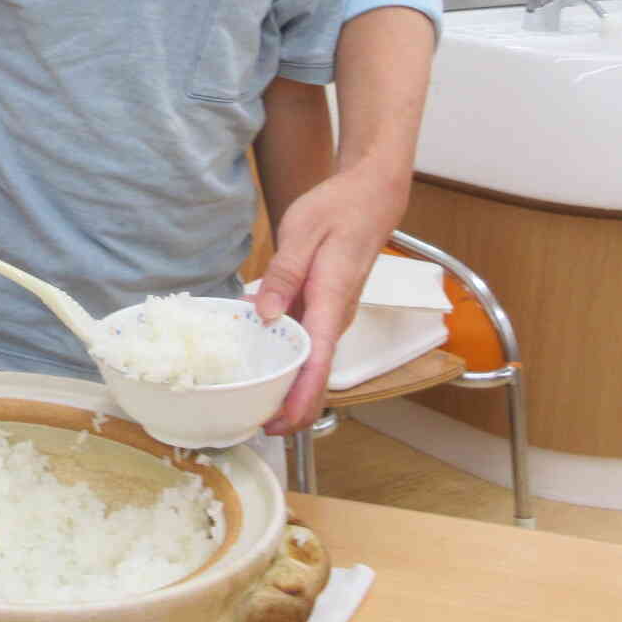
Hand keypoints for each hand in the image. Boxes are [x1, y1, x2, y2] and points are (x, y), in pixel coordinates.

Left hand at [252, 163, 408, 435]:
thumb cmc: (339, 209)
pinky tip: (257, 360)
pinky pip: (306, 344)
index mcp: (330, 302)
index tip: (277, 425)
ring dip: (286, 387)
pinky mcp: (325, 309)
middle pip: (315, 375)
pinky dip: (286, 360)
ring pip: (311, 363)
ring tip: (249, 403)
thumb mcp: (302, 232)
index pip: (318, 364)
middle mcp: (335, 317)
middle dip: (288, 406)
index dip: (298, 400)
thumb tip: (263, 316)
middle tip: (249, 422)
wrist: (372, 196)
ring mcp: (332, 316)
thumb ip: (282, 274)